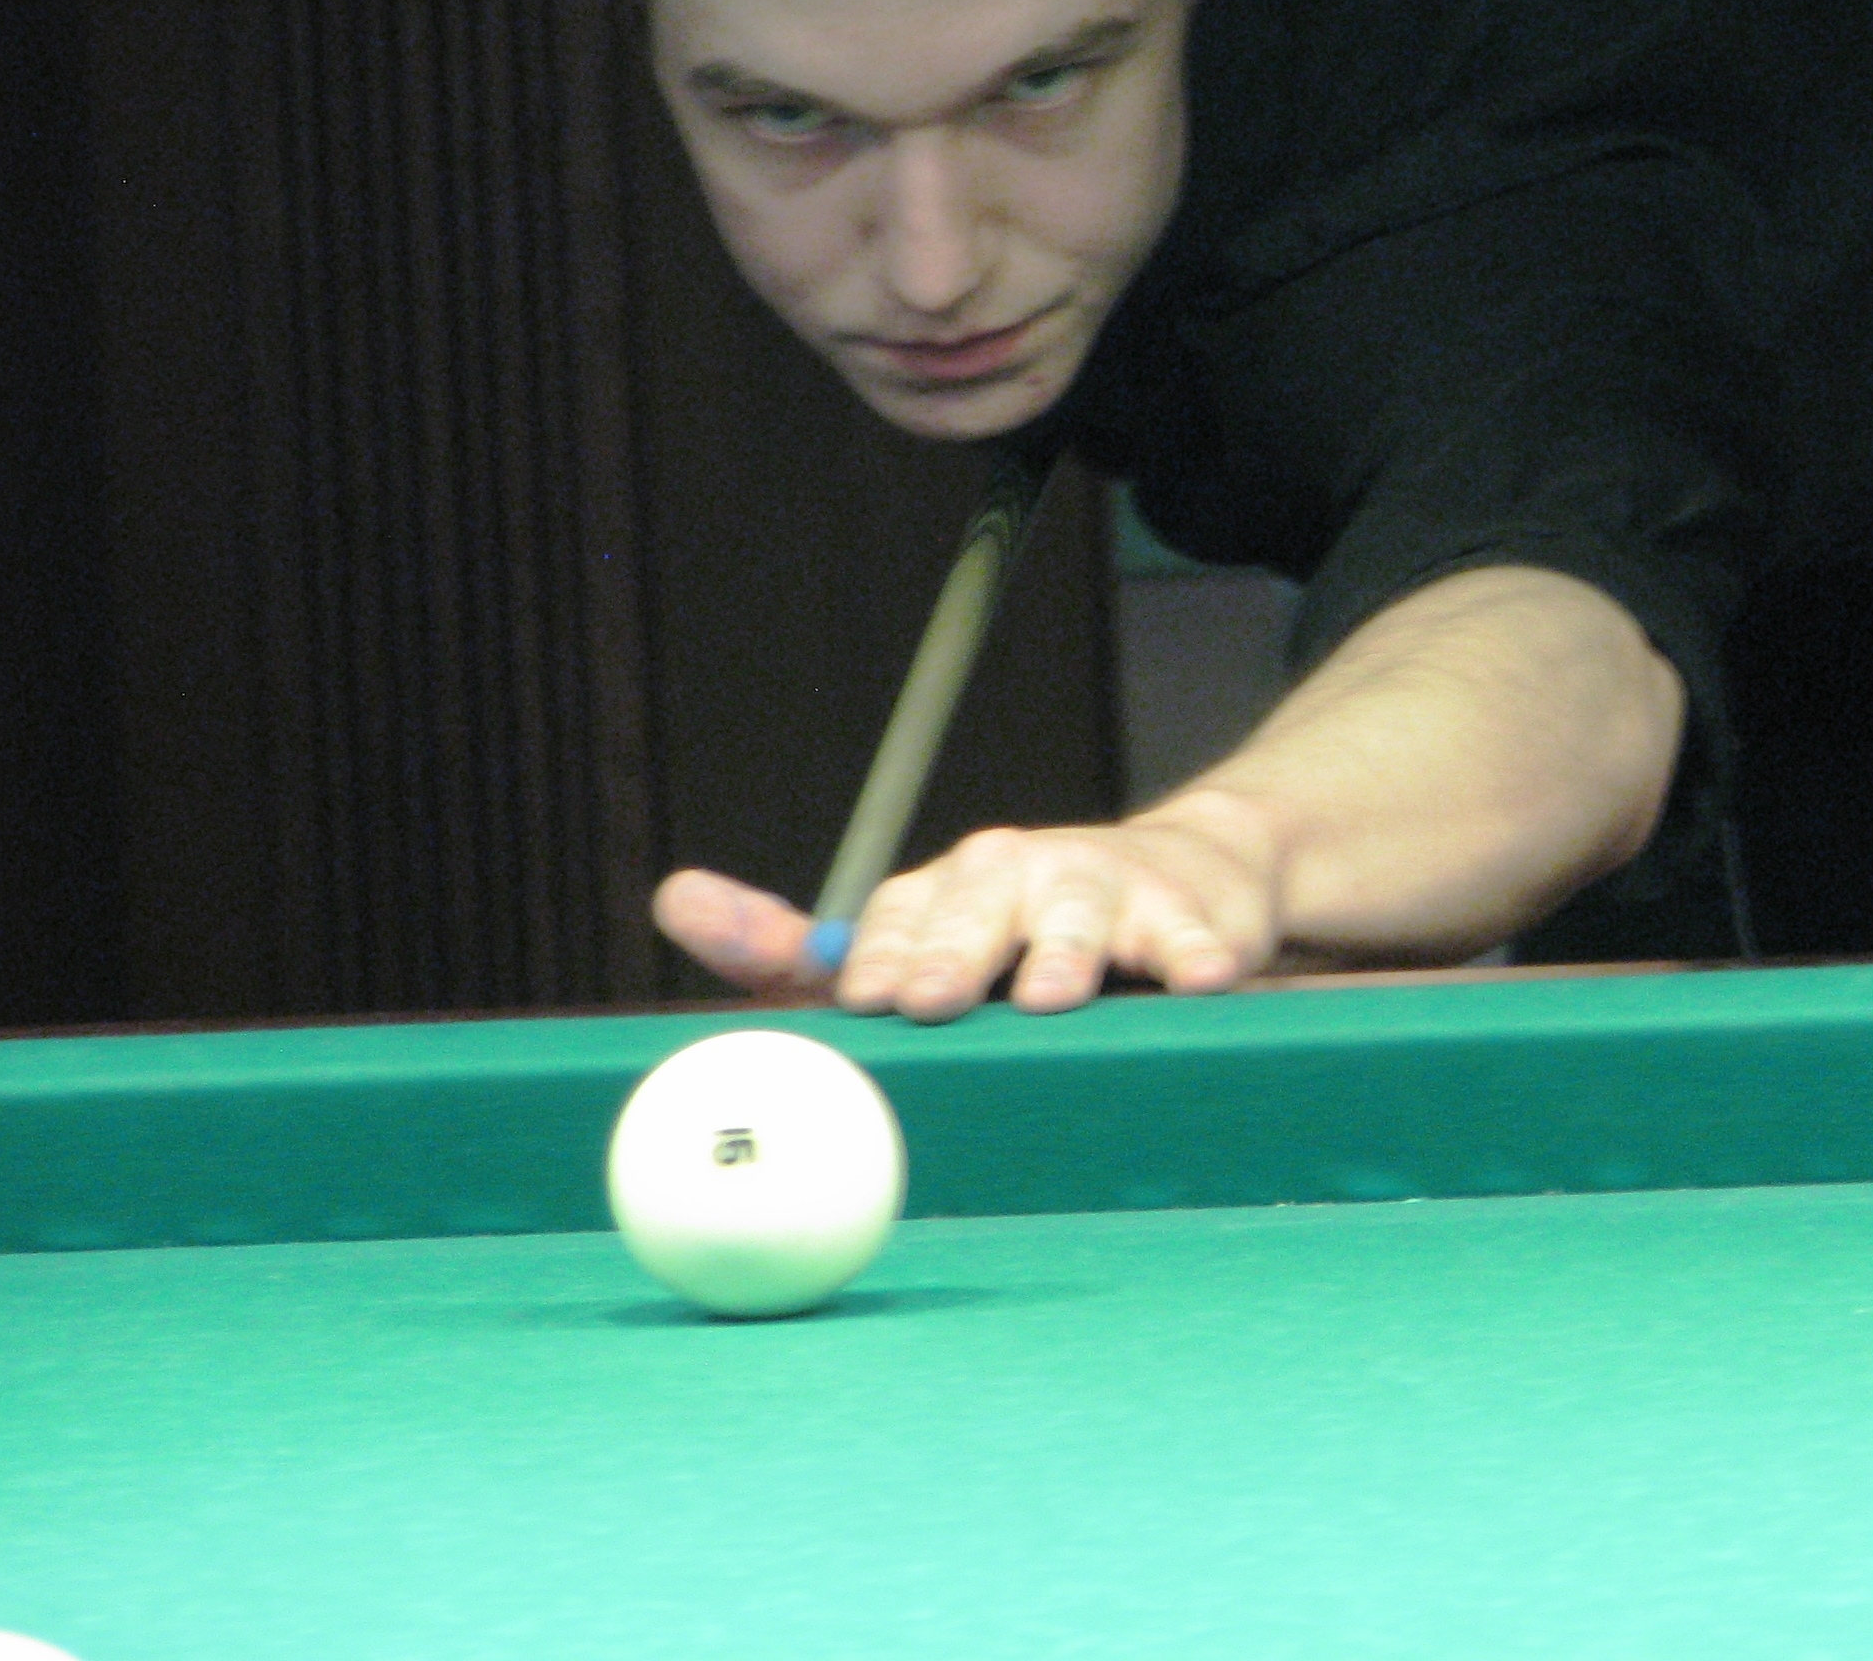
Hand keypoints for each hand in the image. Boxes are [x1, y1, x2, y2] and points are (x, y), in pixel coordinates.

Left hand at [651, 797, 1282, 1020]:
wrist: (1186, 881)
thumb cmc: (1023, 935)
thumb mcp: (910, 940)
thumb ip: (790, 945)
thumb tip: (671, 898)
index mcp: (942, 889)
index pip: (895, 916)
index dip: (878, 956)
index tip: (861, 999)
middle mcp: (1018, 873)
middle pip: (978, 906)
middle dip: (954, 951)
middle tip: (932, 1000)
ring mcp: (1107, 888)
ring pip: (1079, 918)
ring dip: (1065, 957)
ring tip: (1052, 997)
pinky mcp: (1196, 916)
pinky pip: (1195, 941)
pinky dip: (1196, 959)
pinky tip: (1202, 981)